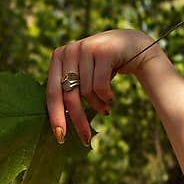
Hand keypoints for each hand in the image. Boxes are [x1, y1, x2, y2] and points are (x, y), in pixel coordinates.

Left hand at [46, 29, 157, 145]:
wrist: (131, 46)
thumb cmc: (102, 67)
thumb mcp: (82, 75)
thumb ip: (68, 90)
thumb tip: (58, 127)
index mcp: (57, 57)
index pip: (52, 92)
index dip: (55, 116)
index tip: (60, 136)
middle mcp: (69, 50)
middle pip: (69, 95)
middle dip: (77, 120)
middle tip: (85, 138)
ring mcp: (86, 48)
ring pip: (87, 92)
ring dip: (98, 106)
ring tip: (105, 108)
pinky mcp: (103, 51)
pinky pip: (100, 86)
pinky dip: (106, 96)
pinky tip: (110, 97)